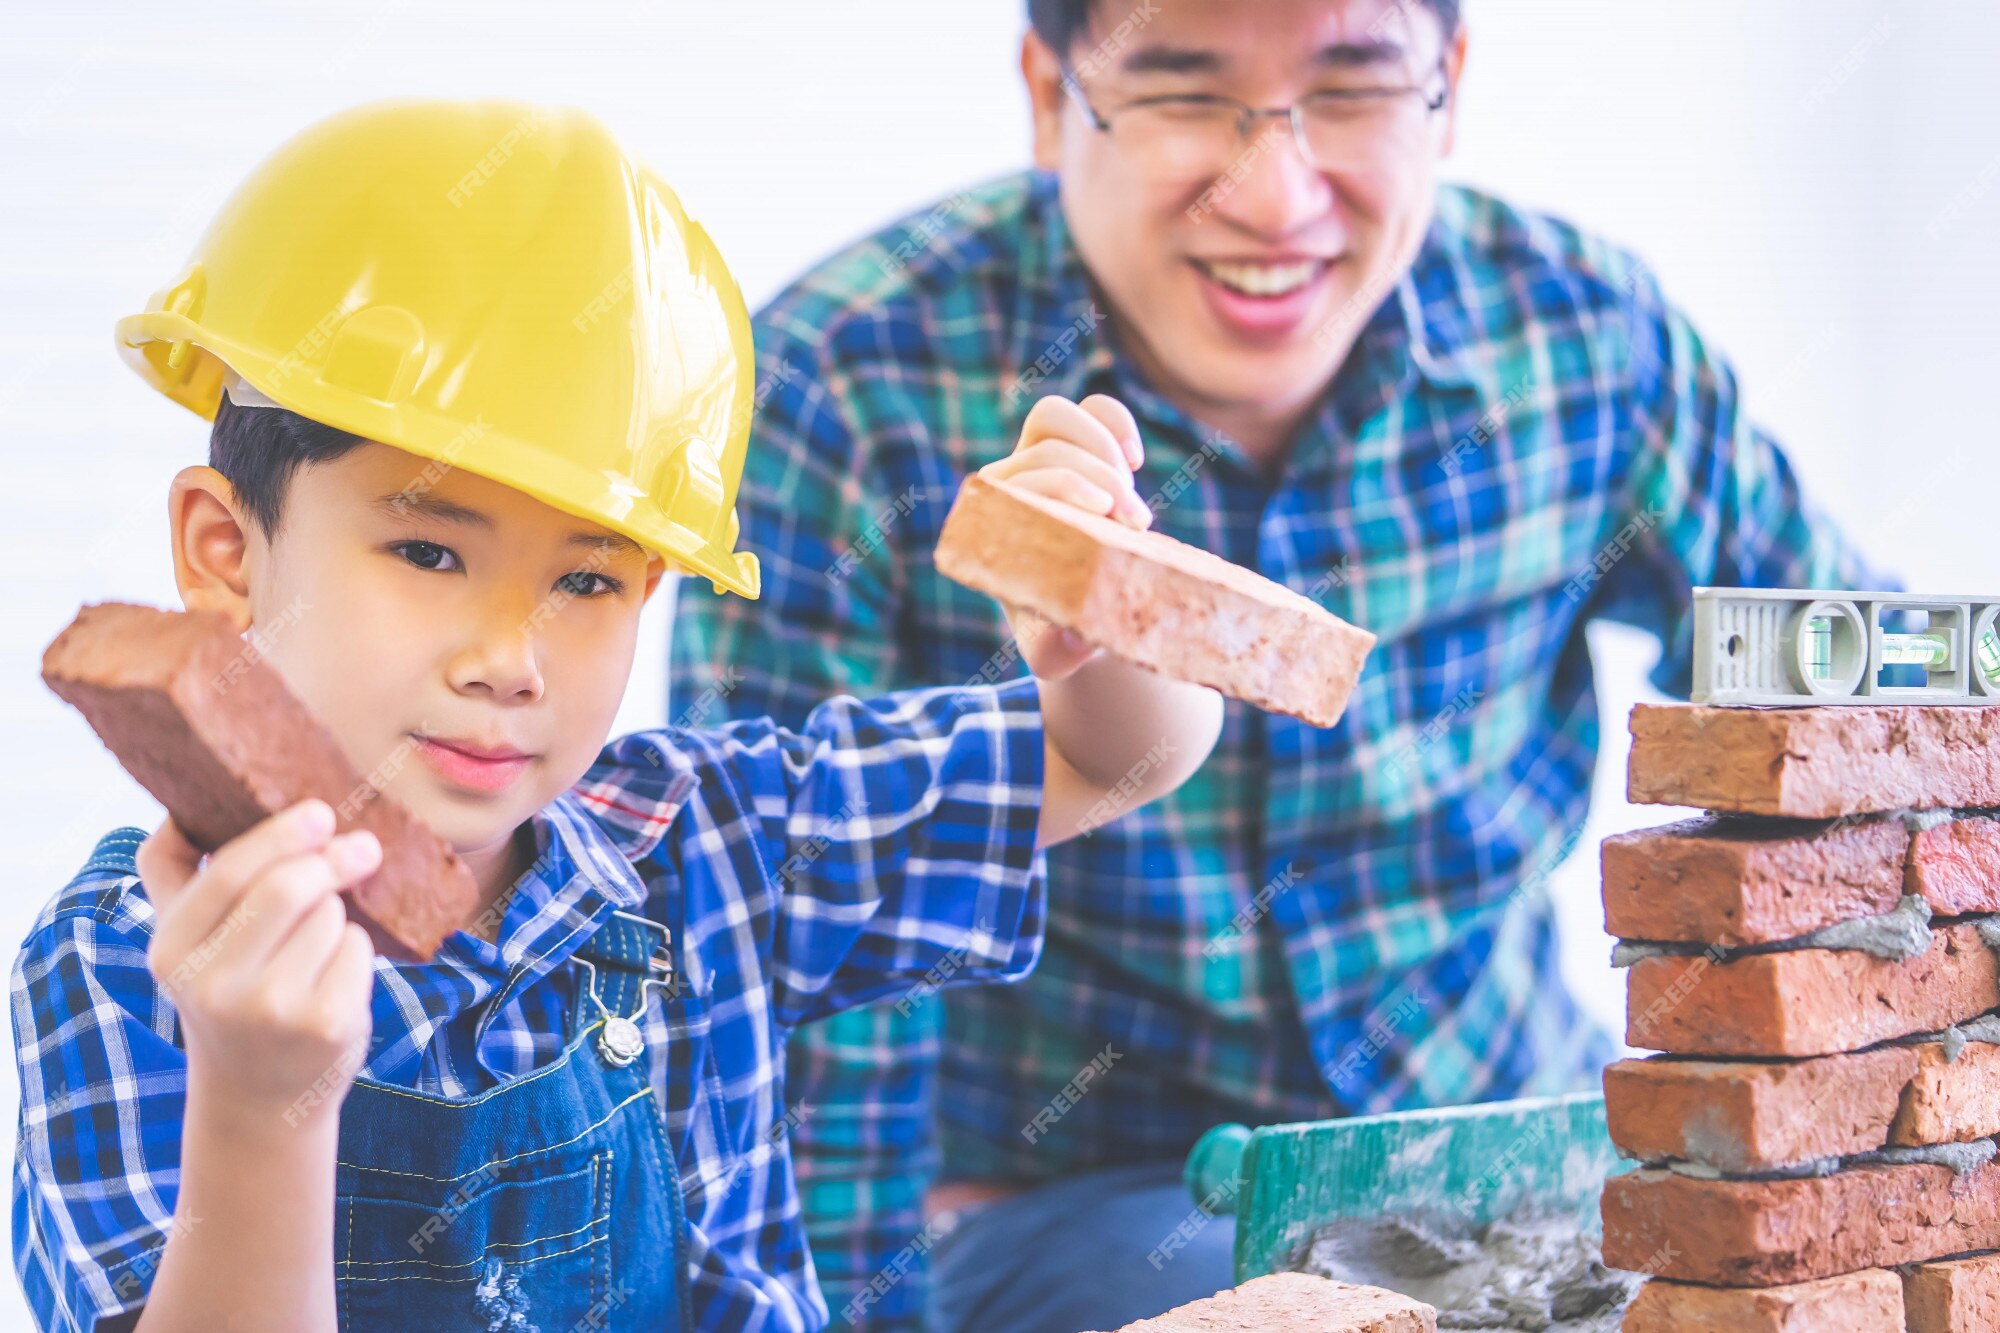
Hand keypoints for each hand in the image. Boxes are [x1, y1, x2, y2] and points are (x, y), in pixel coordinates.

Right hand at [136, 799, 378, 1127]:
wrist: (258, 1096)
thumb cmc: (228, 996)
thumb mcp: (186, 945)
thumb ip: (173, 876)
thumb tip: (179, 809)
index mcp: (172, 953)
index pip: (226, 874)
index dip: (279, 836)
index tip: (319, 813)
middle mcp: (214, 984)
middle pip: (289, 888)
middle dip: (332, 859)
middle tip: (363, 847)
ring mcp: (272, 1009)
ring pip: (331, 916)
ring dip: (339, 917)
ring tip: (316, 950)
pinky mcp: (326, 1024)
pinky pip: (359, 950)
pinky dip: (357, 952)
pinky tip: (333, 980)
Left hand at [982, 393, 1150, 679]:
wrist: (1081, 612)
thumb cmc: (1059, 631)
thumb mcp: (1055, 653)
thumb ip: (1058, 651)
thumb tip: (1075, 636)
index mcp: (992, 521)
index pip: (1020, 482)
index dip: (1065, 489)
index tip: (1109, 520)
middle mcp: (1008, 483)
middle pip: (1047, 448)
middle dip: (1098, 478)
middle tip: (1136, 525)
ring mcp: (1040, 458)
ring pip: (1057, 415)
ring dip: (1104, 448)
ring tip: (1134, 501)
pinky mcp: (1081, 447)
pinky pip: (1093, 408)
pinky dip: (1116, 421)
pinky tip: (1135, 460)